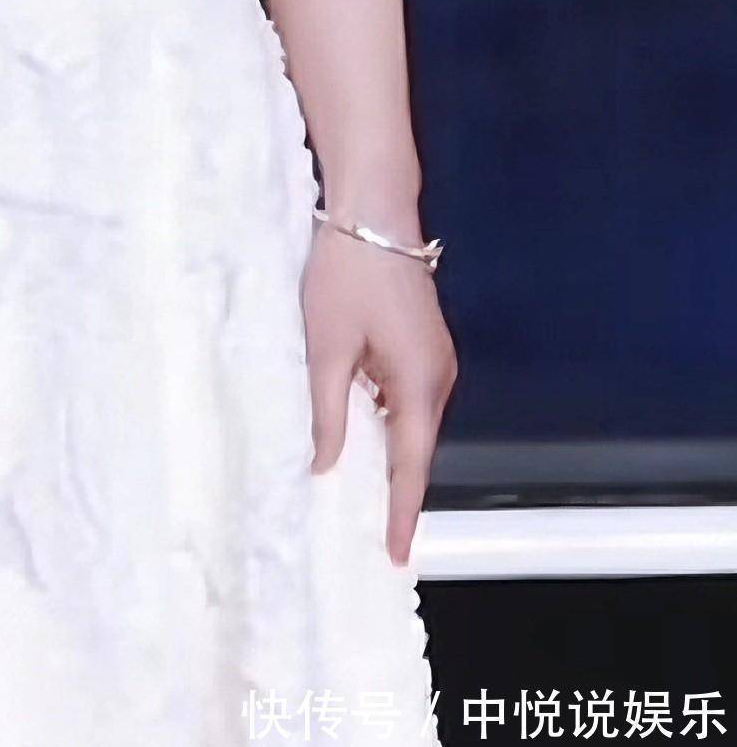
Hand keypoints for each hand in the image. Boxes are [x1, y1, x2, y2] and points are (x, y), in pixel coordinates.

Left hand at [302, 206, 456, 567]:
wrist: (372, 208)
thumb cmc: (348, 273)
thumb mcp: (326, 346)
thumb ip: (329, 412)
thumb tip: (327, 465)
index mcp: (420, 383)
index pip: (412, 466)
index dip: (401, 512)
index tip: (395, 554)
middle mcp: (438, 376)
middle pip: (415, 445)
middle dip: (393, 487)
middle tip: (366, 532)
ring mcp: (434, 356)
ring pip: (409, 419)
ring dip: (386, 450)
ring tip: (357, 490)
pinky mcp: (422, 339)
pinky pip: (406, 394)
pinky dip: (386, 418)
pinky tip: (358, 428)